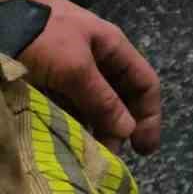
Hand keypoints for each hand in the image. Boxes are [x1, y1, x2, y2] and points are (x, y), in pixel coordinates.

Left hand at [19, 0, 160, 153]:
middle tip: (111, 156)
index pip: (145, 83)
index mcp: (113, 48)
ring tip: (88, 152)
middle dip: (121, 126)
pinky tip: (68, 139)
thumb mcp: (75, 67)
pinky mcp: (48, 79)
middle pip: (121, 96)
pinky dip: (72, 123)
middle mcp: (97, 59)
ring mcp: (72, 69)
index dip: (150, 114)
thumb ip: (102, 99)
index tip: (144, 149)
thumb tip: (128, 129)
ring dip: (96, 128)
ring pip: (94, 104)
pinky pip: (69, 105)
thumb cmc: (43, 37)